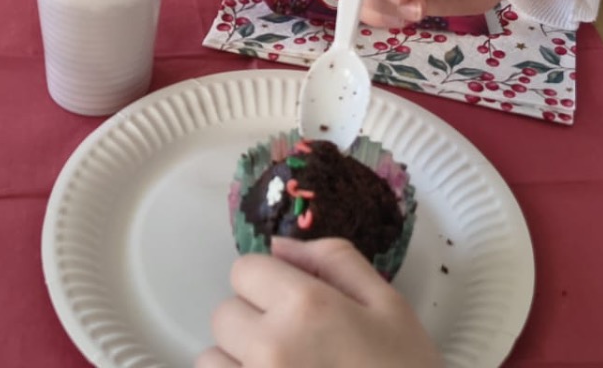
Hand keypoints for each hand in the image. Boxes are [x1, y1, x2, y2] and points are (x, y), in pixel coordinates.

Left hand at [197, 238, 440, 367]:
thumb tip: (279, 245)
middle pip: (224, 315)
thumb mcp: (390, 306)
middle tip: (295, 344)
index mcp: (306, 307)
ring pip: (212, 360)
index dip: (268, 282)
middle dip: (252, 322)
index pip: (243, 270)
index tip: (292, 304)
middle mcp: (271, 347)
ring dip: (238, 362)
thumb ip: (335, 261)